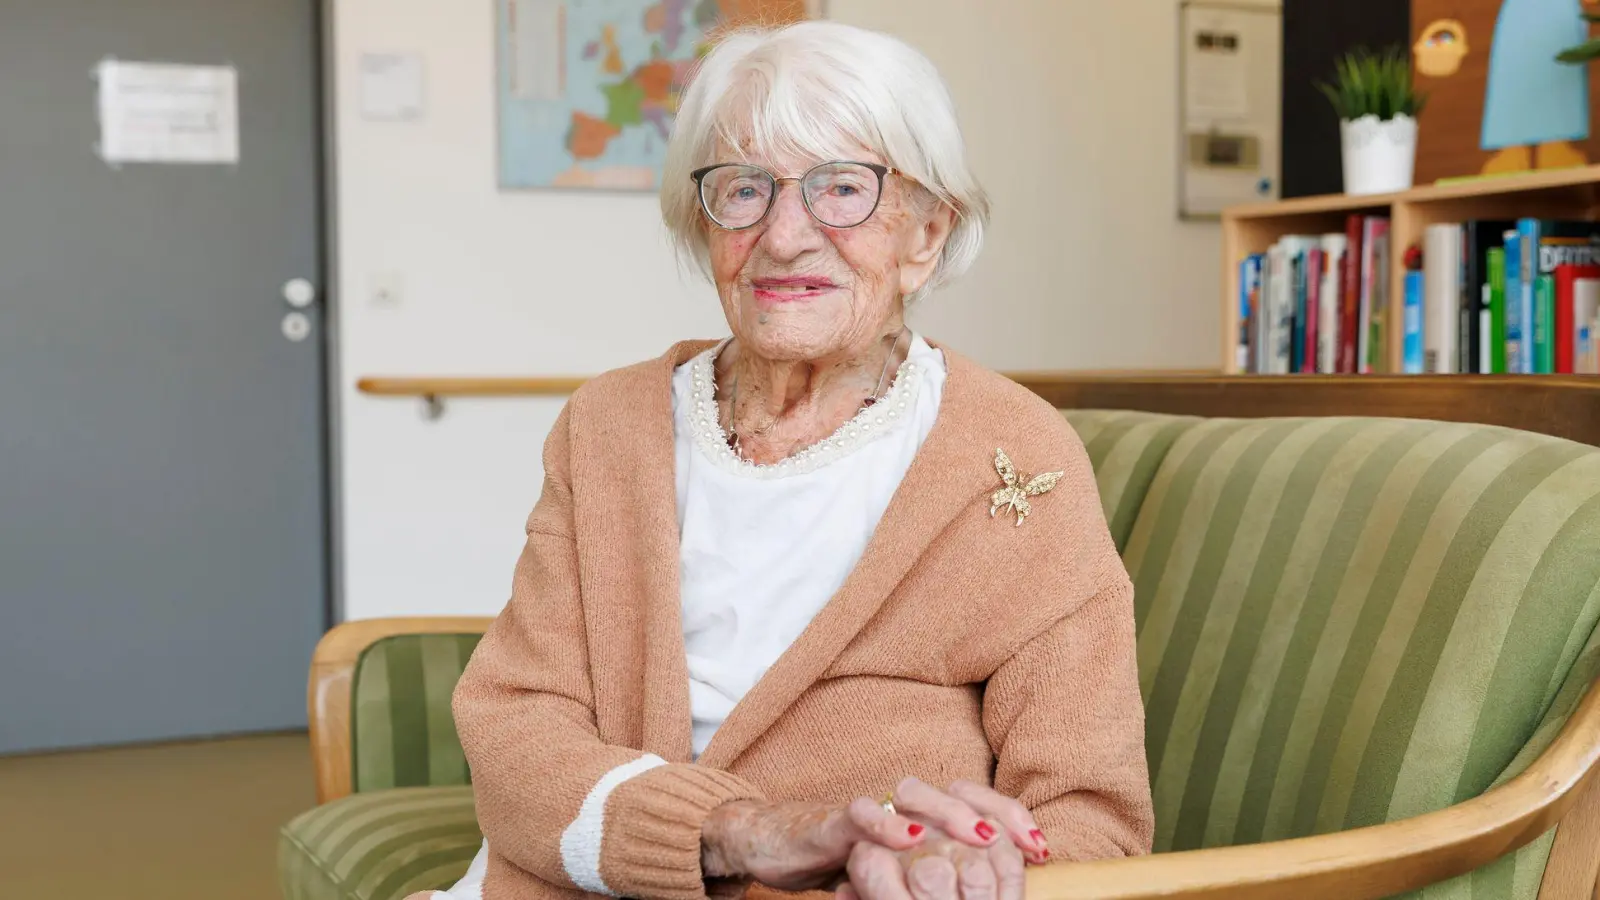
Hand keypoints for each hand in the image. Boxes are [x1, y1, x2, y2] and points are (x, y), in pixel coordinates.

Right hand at [699, 778, 1048, 892]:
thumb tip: (987, 893)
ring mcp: (869, 811)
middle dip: (997, 815)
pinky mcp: (832, 823)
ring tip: (981, 837)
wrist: (773, 846)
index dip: (1012, 821)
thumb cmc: (840, 863)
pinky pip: (860, 817)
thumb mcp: (900, 879)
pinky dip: (886, 826)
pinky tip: (911, 839)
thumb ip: (935, 880)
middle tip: (1027, 844)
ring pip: (915, 798)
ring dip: (950, 815)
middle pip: (957, 794)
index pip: (978, 807)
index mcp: (923, 818)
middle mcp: (902, 807)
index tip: (1042, 850)